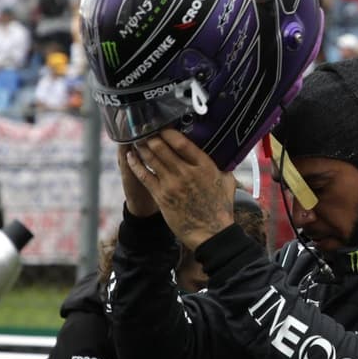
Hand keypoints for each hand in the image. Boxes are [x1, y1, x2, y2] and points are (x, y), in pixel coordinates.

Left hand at [123, 129, 234, 249]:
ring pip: (151, 158)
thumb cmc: (221, 208)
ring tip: (136, 138)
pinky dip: (135, 164)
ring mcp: (172, 184)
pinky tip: (130, 157)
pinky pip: (144, 175)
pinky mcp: (162, 196)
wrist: (212, 233)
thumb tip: (223, 153)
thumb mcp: (227, 182)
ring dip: (141, 146)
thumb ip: (222, 166)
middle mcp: (186, 172)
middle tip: (144, 129)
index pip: (181, 142)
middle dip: (151, 136)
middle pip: (162, 147)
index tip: (162, 125)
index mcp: (204, 166)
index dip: (168, 131)